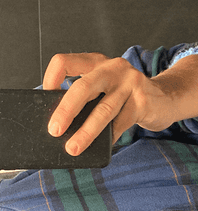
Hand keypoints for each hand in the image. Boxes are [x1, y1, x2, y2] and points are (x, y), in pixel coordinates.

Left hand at [43, 52, 191, 155]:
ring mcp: (130, 83)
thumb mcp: (101, 89)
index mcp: (94, 62)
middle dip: (66, 111)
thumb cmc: (122, 96)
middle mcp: (112, 68)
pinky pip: (121, 123)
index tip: (45, 98)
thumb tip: (56, 124)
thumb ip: (83, 99)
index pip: (65, 62)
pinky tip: (100, 146)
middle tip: (54, 130)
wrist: (165, 98)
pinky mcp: (143, 101)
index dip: (51, 79)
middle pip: (83, 87)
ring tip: (73, 148)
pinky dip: (108, 137)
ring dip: (86, 132)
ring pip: (103, 110)